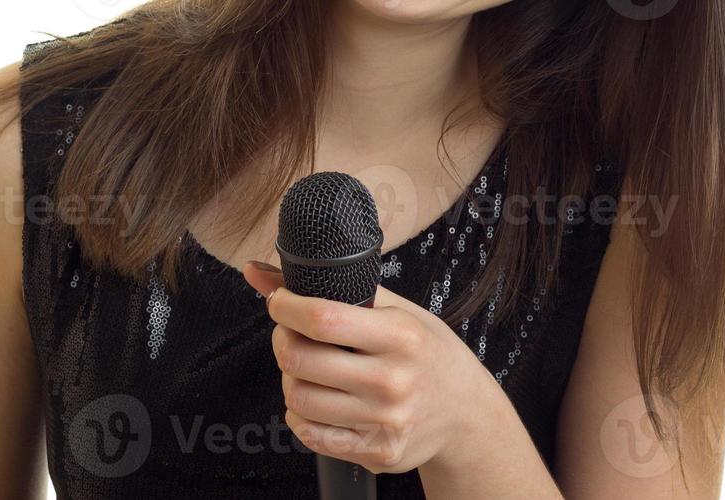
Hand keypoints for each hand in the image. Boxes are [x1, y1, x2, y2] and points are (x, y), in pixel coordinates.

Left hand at [241, 259, 492, 475]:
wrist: (467, 412)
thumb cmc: (428, 353)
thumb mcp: (396, 310)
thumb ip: (333, 286)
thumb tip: (258, 271)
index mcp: (401, 336)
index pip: (323, 319)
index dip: (286, 307)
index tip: (279, 301)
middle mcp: (393, 380)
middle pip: (300, 360)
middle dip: (282, 341)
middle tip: (290, 334)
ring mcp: (385, 421)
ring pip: (299, 399)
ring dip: (291, 379)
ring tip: (307, 368)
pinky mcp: (378, 452)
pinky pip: (312, 436)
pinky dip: (302, 415)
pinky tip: (317, 400)